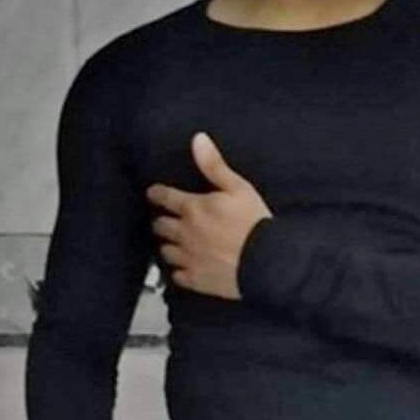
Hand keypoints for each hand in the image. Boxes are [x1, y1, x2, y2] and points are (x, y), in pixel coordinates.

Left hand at [146, 131, 272, 299]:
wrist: (265, 261)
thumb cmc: (254, 222)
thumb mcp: (239, 188)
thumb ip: (214, 166)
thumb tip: (197, 139)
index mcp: (193, 208)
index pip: (165, 197)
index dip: (157, 194)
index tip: (154, 193)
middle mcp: (184, 233)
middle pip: (160, 226)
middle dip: (162, 221)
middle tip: (167, 221)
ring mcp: (188, 258)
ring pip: (165, 252)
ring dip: (169, 246)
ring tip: (175, 244)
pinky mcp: (195, 279)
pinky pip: (176, 276)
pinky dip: (178, 271)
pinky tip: (185, 267)